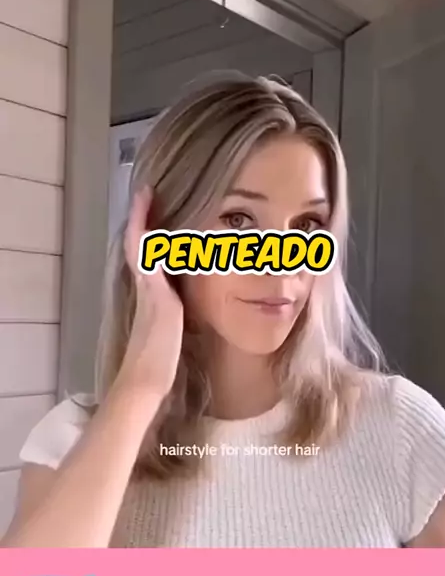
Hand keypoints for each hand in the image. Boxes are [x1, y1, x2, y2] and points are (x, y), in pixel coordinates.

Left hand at [116, 187, 183, 399]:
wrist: (145, 384)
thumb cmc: (156, 351)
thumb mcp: (161, 312)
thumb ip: (155, 281)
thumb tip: (149, 249)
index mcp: (147, 284)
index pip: (138, 243)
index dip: (139, 216)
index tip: (146, 191)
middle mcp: (146, 288)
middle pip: (141, 246)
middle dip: (146, 221)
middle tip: (158, 199)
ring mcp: (150, 301)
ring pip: (149, 261)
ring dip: (155, 239)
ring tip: (169, 222)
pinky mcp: (158, 313)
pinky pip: (159, 276)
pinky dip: (164, 262)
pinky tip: (176, 266)